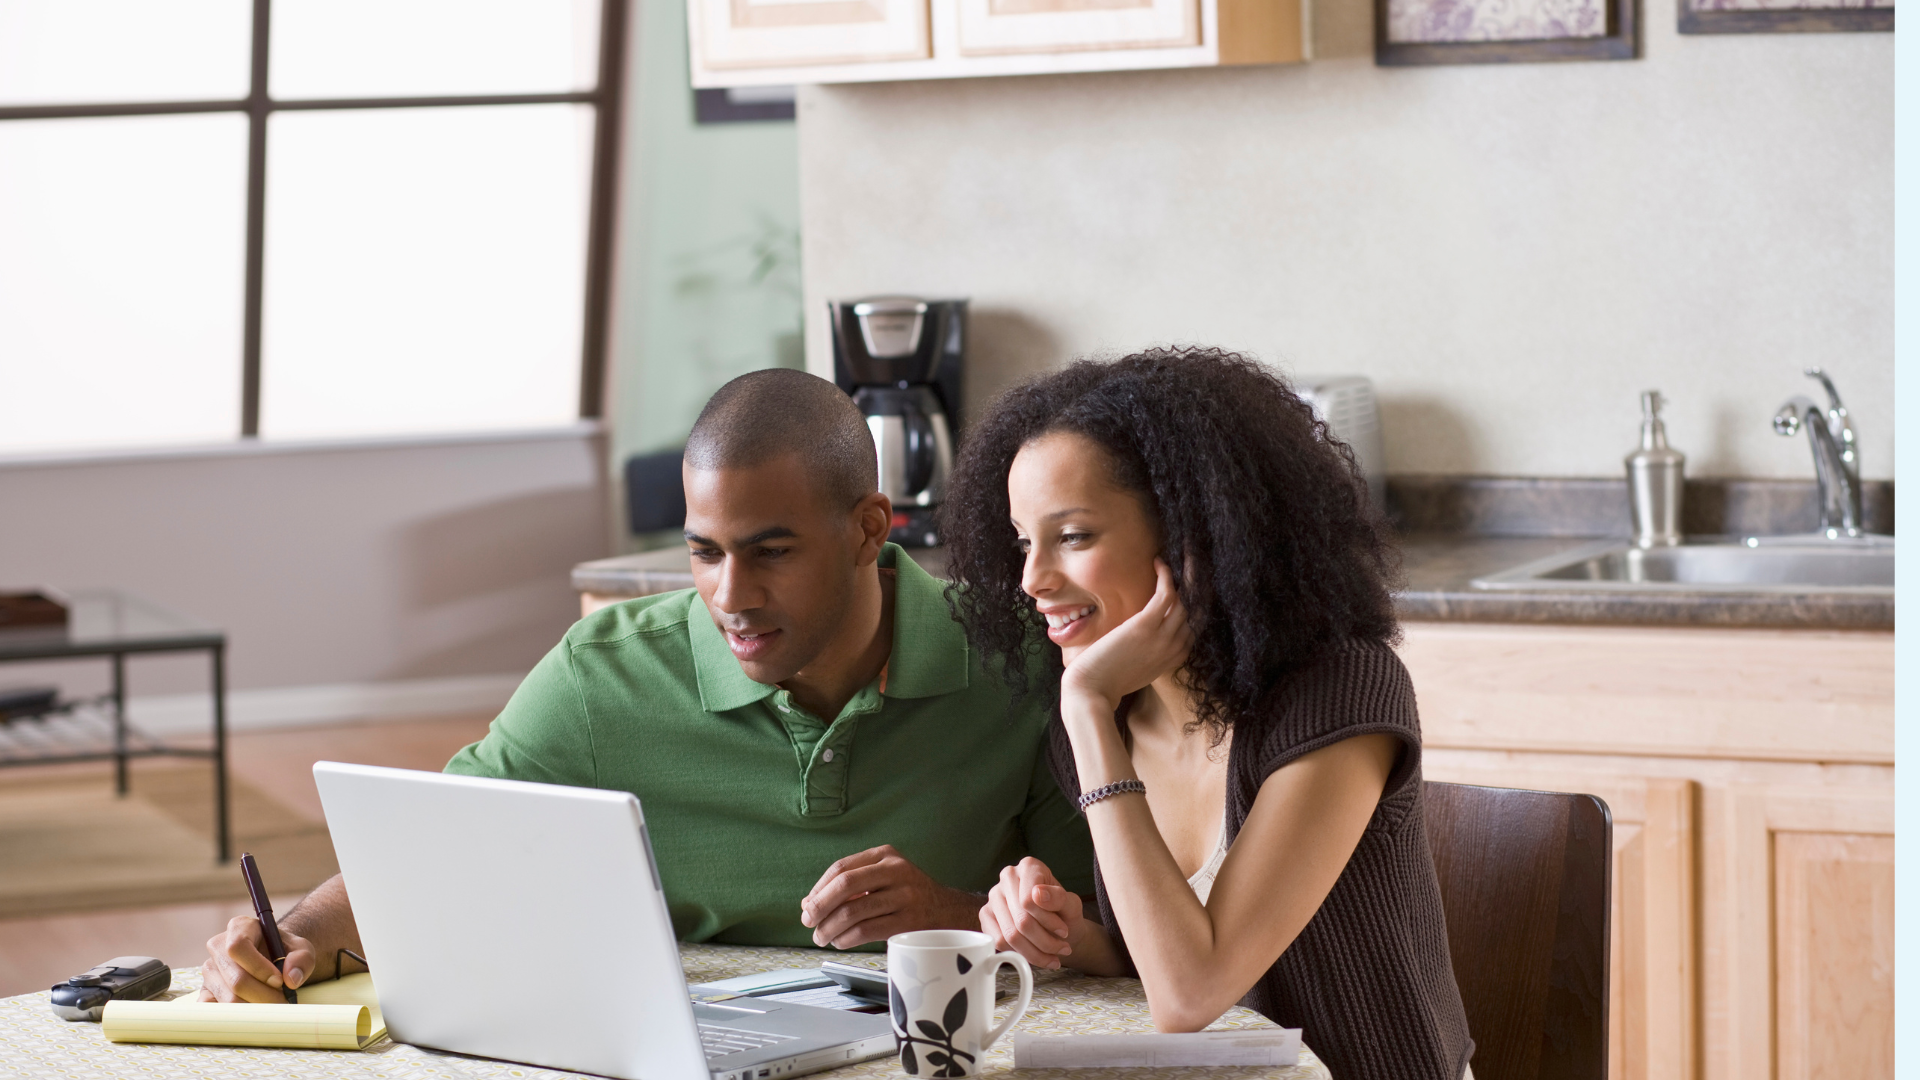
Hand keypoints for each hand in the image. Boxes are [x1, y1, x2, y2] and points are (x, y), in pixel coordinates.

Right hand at [199, 915, 315, 1001]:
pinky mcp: (205, 990)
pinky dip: (237, 1016)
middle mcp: (218, 946)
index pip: (238, 946)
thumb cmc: (286, 952)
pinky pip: (215, 1009)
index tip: (279, 981)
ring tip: (273, 1005)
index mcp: (239, 927)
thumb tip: (290, 979)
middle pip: (235, 979)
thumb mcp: (301, 949)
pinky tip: (254, 1012)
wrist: (274, 960)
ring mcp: (209, 970)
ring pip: (227, 998)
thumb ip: (302, 959)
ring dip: (254, 1007)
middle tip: (283, 1001)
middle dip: (263, 995)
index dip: (259, 967)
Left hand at [800, 844, 983, 948]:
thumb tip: (809, 903)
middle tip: (808, 921)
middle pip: (846, 885)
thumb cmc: (908, 895)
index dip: (819, 888)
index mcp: (885, 855)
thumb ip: (850, 886)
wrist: (949, 911)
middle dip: (820, 906)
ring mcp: (905, 896)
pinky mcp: (909, 921)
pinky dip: (846, 938)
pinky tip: (840, 942)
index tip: (808, 906)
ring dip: (830, 927)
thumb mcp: (883, 879)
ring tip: (821, 937)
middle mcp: (896, 870)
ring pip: (854, 911)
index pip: (842, 868)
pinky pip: (867, 930)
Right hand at [981, 857, 1085, 970]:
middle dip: (1045, 942)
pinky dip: (1019, 953)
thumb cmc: (1065, 914)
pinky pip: (998, 942)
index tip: (1064, 931)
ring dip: (1034, 952)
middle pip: (1020, 920)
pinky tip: (1034, 953)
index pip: (1029, 901)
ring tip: (1052, 956)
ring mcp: (994, 896)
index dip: (1048, 921)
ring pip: (1009, 935)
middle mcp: (1007, 877)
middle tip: (1063, 949)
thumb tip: (1038, 894)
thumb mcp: (1072, 905)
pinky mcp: (986, 916)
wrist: (1060, 929)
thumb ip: (1059, 898)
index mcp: (1029, 867)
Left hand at [1061, 559, 1191, 711]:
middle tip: (1194, 561)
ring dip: (1187, 574)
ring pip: (1185, 599)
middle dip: (1197, 585)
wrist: (1091, 692)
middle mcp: (1175, 648)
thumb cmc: (1106, 682)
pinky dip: (1165, 575)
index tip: (1188, 585)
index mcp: (1173, 659)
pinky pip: (1167, 593)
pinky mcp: (1146, 626)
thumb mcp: (1136, 670)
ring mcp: (1163, 638)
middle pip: (1195, 610)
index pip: (1193, 627)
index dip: (1193, 604)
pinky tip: (1159, 562)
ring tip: (1184, 556)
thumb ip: (1147, 653)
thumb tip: (1141, 639)